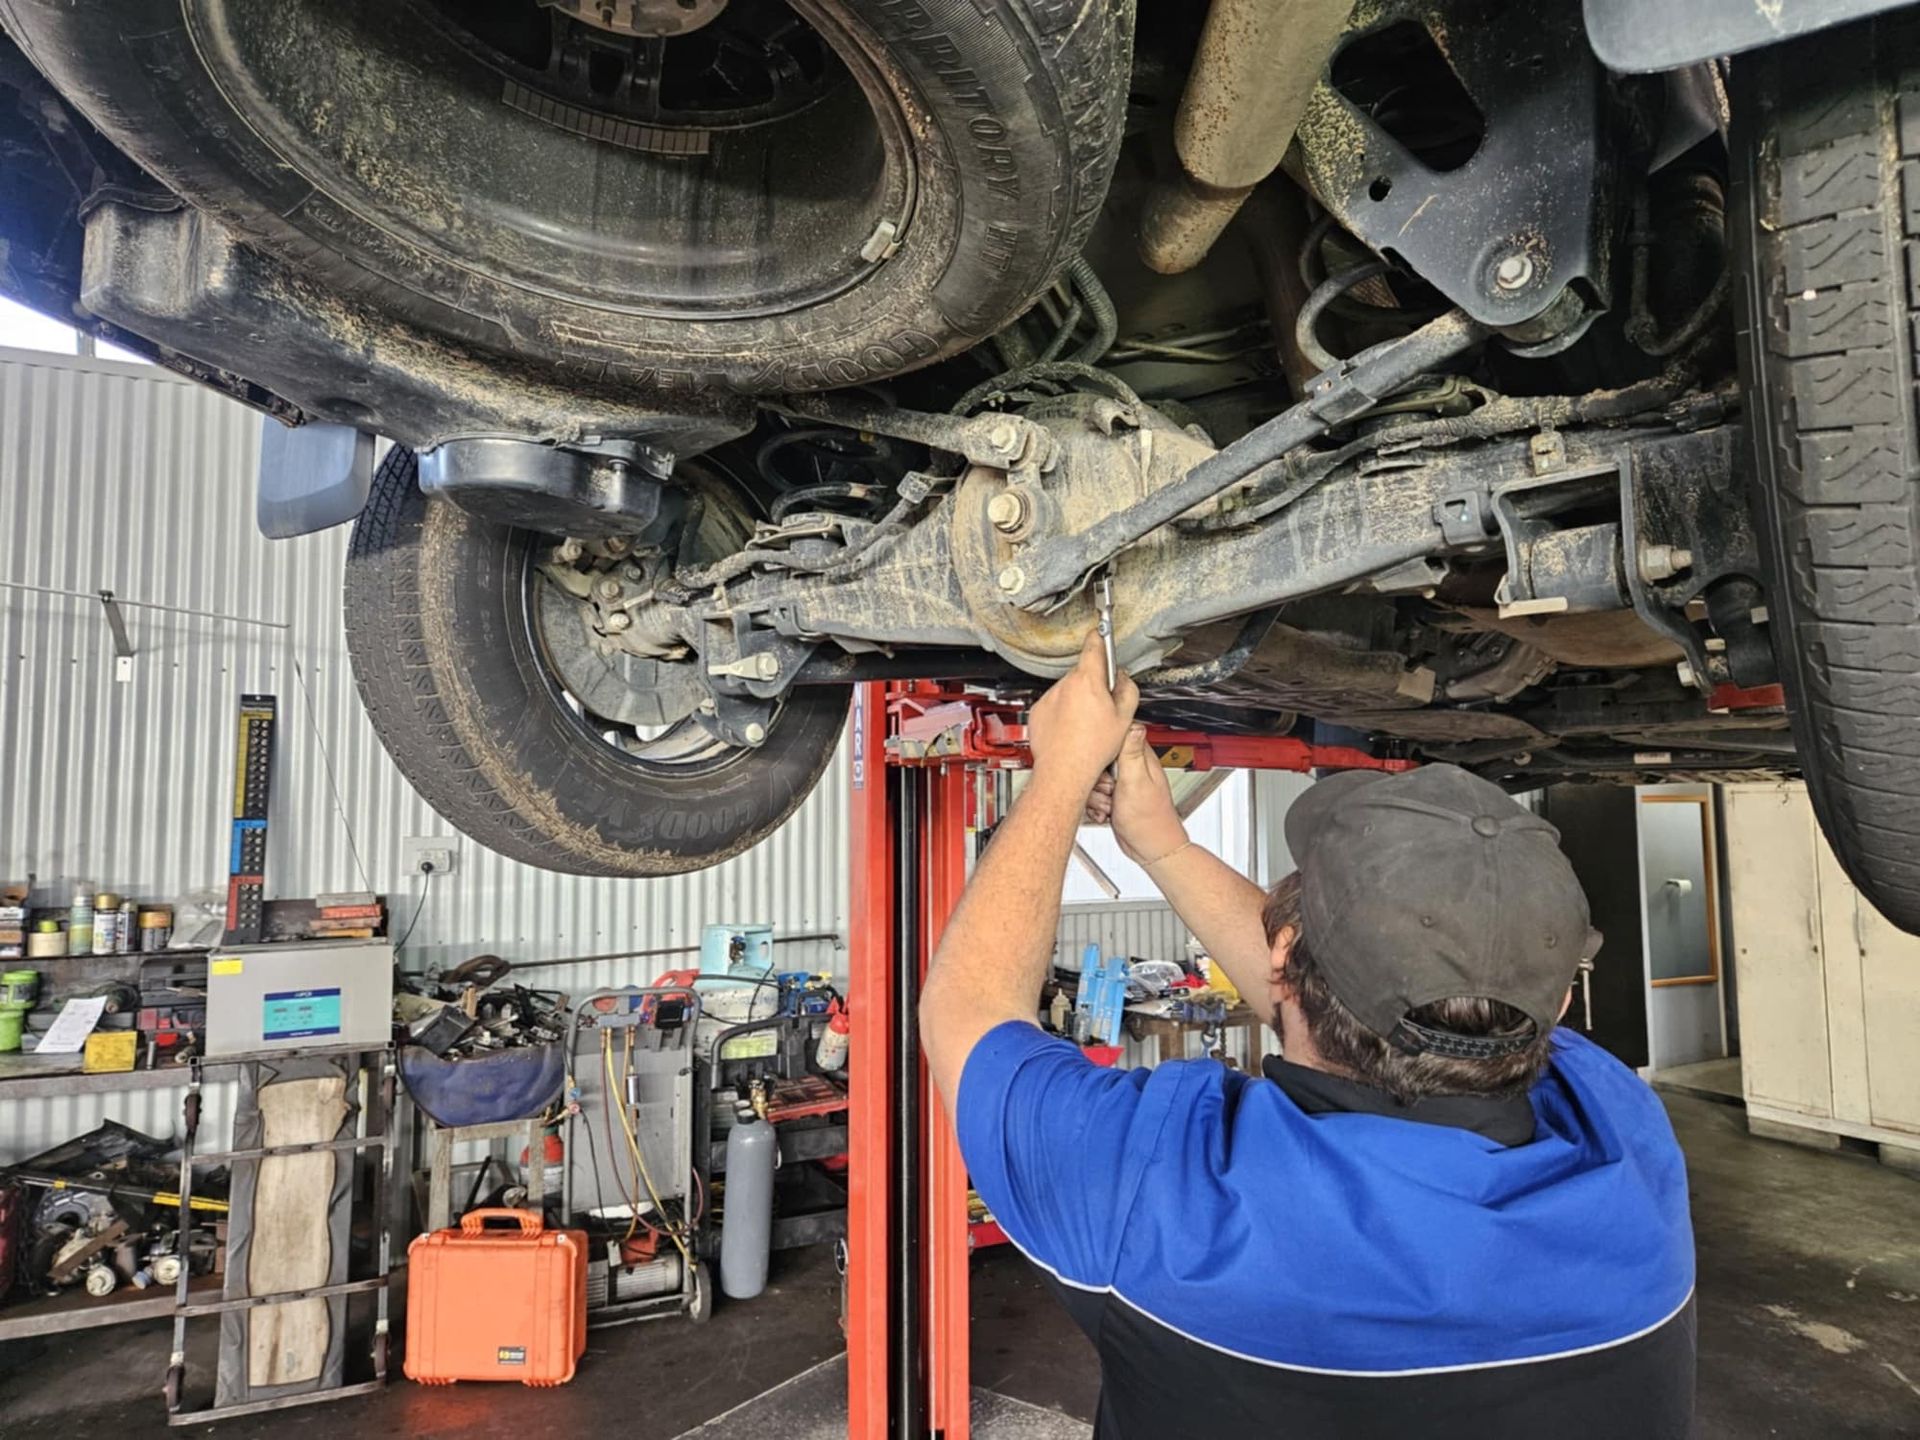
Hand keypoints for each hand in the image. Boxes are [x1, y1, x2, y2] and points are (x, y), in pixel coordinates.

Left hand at [1026, 630, 1139, 797]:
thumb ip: (1127, 690)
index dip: (1100, 638)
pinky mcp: (1039, 711)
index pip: (1093, 646)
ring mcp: (1049, 698)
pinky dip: (1063, 712)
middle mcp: (1065, 685)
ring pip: (1068, 690)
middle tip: (1103, 705)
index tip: (1101, 633)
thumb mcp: (1124, 718)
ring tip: (1086, 723)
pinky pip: (1054, 704)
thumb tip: (1122, 679)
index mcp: (1087, 681)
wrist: (1064, 771)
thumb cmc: (1092, 749)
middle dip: (1093, 683)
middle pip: (1083, 673)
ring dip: (1077, 699)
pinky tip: (1071, 729)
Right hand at [1086, 724, 1187, 864]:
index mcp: (1139, 757)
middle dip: (1095, 780)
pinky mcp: (1114, 796)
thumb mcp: (1136, 781)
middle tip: (1108, 791)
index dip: (1101, 751)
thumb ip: (1131, 752)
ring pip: (1092, 779)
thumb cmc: (1148, 820)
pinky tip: (1106, 813)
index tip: (1101, 766)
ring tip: (1109, 805)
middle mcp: (1131, 767)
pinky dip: (1096, 807)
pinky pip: (1093, 795)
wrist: (1151, 848)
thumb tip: (1132, 722)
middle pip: (1097, 760)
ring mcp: (1122, 782)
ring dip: (1095, 797)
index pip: (1112, 737)